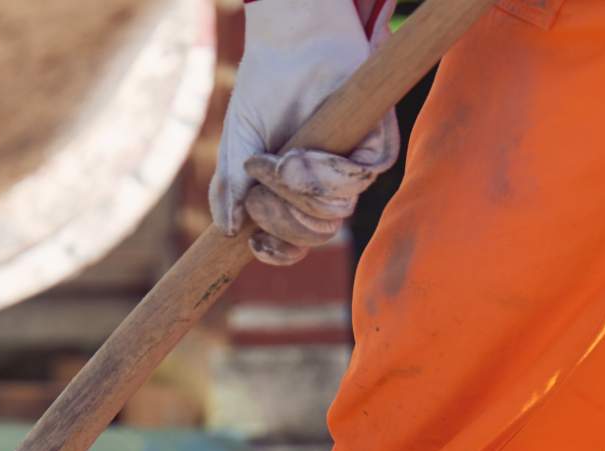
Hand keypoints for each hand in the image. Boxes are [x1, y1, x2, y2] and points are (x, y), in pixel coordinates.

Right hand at [210, 0, 400, 265]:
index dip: (278, 251)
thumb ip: (229, 188)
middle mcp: (325, 188)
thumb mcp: (237, 143)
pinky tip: (302, 151)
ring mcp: (351, 169)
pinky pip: (359, 182)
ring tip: (279, 159)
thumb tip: (229, 231)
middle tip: (259, 177)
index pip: (295, 244)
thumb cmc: (264, 90)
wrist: (292, 44)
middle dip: (280, 215)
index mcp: (294, 196)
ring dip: (298, 190)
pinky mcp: (376, 147)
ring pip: (335, 213)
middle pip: (316, 234)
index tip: (256, 242)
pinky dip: (324, 172)